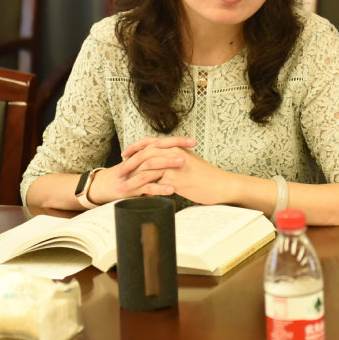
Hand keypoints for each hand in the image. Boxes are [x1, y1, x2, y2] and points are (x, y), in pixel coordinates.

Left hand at [116, 136, 234, 204]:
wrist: (221, 185)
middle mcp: (173, 152)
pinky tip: (135, 196)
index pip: (149, 142)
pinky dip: (141, 190)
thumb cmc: (206, 176)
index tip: (124, 155)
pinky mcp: (175, 179)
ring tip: (120, 188)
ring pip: (145, 169)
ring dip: (130, 179)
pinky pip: (153, 184)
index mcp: (175, 146)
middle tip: (117, 173)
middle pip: (143, 155)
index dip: (134, 148)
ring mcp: (173, 165)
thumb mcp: (188, 162)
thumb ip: (173, 160)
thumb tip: (159, 166)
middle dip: (128, 164)